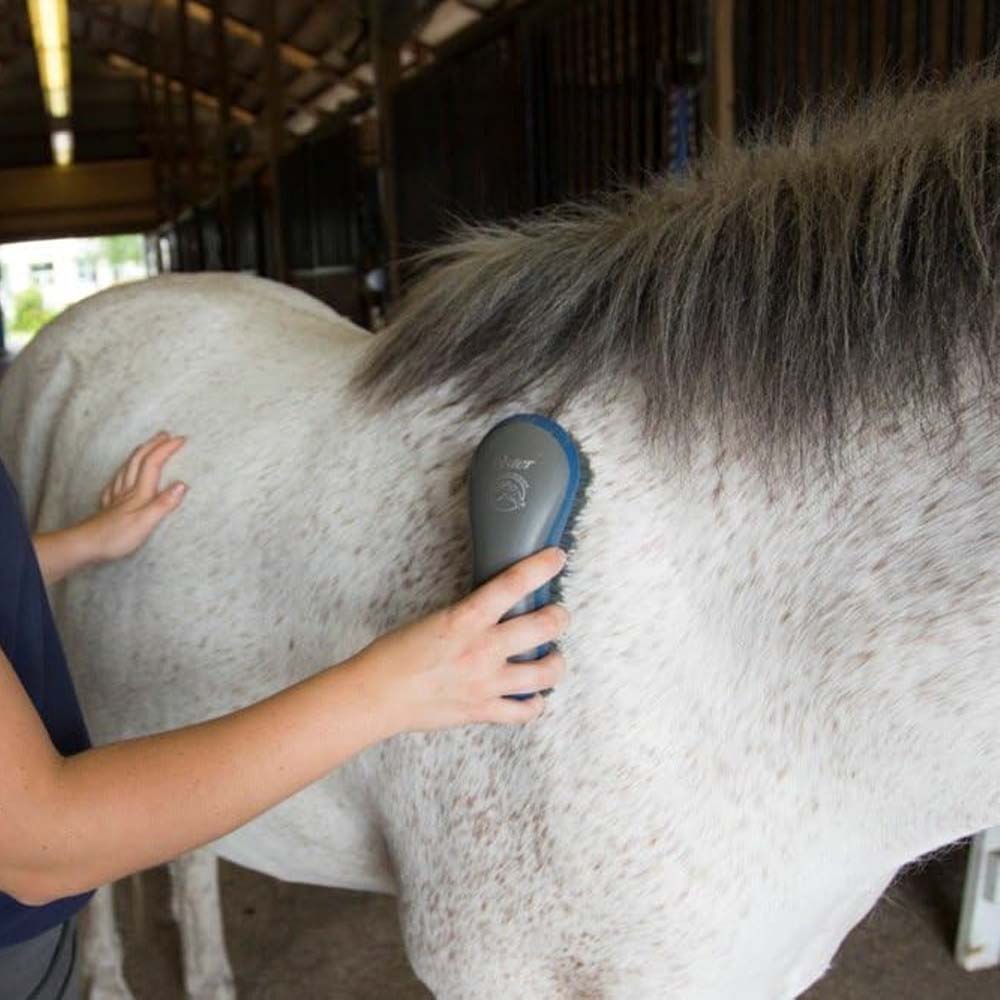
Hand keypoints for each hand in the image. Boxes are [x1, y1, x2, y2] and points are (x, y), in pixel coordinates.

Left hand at [86, 432, 187, 562]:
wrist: (84, 546)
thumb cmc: (115, 537)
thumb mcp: (145, 523)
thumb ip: (164, 503)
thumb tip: (182, 484)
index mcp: (139, 493)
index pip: (153, 464)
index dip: (166, 449)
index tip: (181, 439)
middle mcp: (127, 491)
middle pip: (139, 460)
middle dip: (153, 445)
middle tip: (165, 434)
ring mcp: (116, 498)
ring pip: (127, 468)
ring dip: (139, 454)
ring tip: (146, 446)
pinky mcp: (109, 507)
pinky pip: (116, 483)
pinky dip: (122, 473)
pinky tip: (121, 476)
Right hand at [353, 547, 569, 732]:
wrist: (376, 695)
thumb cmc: (395, 654)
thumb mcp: (436, 618)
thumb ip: (470, 615)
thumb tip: (497, 608)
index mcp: (465, 619)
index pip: (513, 583)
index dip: (541, 566)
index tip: (556, 557)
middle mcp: (482, 650)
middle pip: (544, 627)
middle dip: (559, 617)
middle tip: (558, 615)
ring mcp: (486, 683)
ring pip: (546, 673)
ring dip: (556, 662)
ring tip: (553, 657)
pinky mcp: (483, 711)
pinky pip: (525, 711)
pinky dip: (535, 702)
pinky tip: (533, 694)